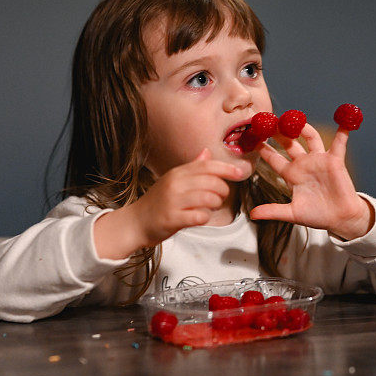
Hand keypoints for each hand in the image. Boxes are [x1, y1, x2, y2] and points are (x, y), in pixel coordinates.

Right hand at [94, 149, 241, 258]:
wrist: (135, 222)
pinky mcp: (172, 218)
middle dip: (223, 191)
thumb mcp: (173, 180)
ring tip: (209, 208)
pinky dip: (205, 218)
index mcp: (177, 173)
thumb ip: (192, 168)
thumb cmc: (158, 202)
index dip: (226, 168)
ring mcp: (173, 201)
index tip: (240, 173)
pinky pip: (200, 216)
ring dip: (215, 205)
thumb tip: (207, 152)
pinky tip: (200, 218)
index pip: (207, 165)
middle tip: (220, 198)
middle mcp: (175, 184)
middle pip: (212, 182)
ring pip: (209, 199)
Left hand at [250, 124, 374, 240]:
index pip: (273, 158)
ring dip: (303, 126)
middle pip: (289, 142)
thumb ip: (272, 211)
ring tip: (294, 117)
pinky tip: (343, 121)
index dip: (263, 147)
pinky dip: (342, 131)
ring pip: (310, 137)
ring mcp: (319, 160)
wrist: (339, 219)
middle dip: (279, 131)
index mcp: (291, 174)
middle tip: (269, 119)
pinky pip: (339, 143)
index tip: (252, 135)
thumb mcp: (292, 213)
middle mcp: (303, 163)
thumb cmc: (316, 216)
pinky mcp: (335, 161)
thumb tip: (252, 215)